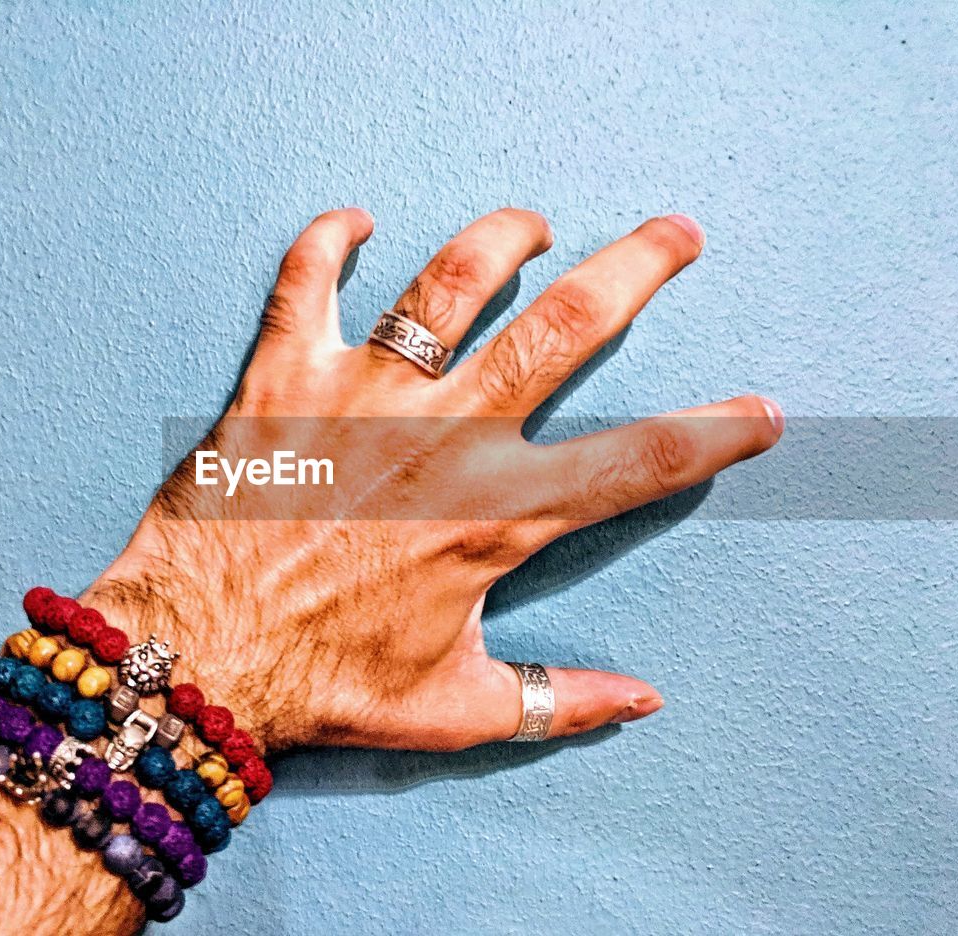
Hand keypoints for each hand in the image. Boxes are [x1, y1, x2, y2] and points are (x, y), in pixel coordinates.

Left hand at [82, 207, 781, 753]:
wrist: (196, 662)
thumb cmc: (322, 686)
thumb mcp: (456, 709)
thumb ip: (560, 702)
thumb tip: (645, 702)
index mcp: (495, 517)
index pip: (638, 462)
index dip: (716, 433)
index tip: (762, 412)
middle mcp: (441, 438)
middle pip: (565, 325)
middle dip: (637, 267)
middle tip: (676, 233)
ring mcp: (359, 397)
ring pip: (448, 281)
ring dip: (501, 238)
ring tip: (530, 224)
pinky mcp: (282, 378)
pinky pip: (306, 280)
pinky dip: (327, 239)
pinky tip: (353, 221)